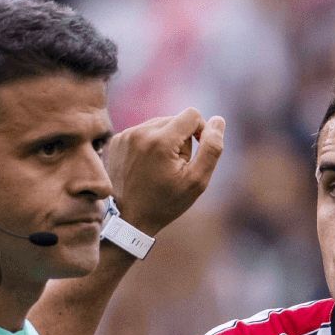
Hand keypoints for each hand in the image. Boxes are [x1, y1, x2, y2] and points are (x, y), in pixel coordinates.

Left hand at [103, 107, 225, 235]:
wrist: (128, 219)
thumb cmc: (166, 203)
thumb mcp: (196, 181)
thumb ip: (211, 148)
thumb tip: (218, 121)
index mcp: (161, 141)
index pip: (192, 115)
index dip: (201, 131)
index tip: (196, 152)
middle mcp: (140, 132)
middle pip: (175, 119)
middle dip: (182, 139)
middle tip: (176, 167)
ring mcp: (125, 135)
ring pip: (158, 125)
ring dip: (166, 141)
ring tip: (160, 168)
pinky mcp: (116, 140)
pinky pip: (142, 132)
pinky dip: (149, 145)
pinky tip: (146, 166)